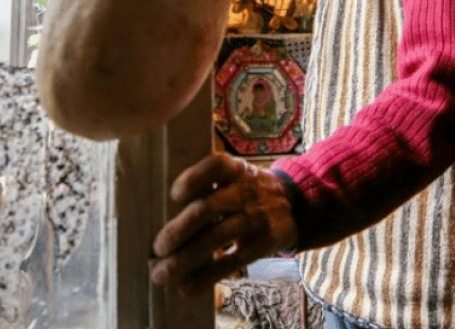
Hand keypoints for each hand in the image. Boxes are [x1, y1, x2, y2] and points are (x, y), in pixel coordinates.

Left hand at [150, 153, 297, 295]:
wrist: (296, 205)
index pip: (214, 166)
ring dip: (184, 259)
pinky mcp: (262, 244)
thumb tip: (162, 216)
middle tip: (158, 248)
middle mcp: (246, 191)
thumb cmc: (249, 191)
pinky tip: (185, 288)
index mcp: (236, 170)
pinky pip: (230, 263)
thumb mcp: (237, 175)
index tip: (175, 196)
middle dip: (178, 230)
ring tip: (161, 273)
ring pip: (215, 238)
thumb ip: (209, 185)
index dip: (192, 180)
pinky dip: (205, 278)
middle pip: (208, 208)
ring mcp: (255, 218)